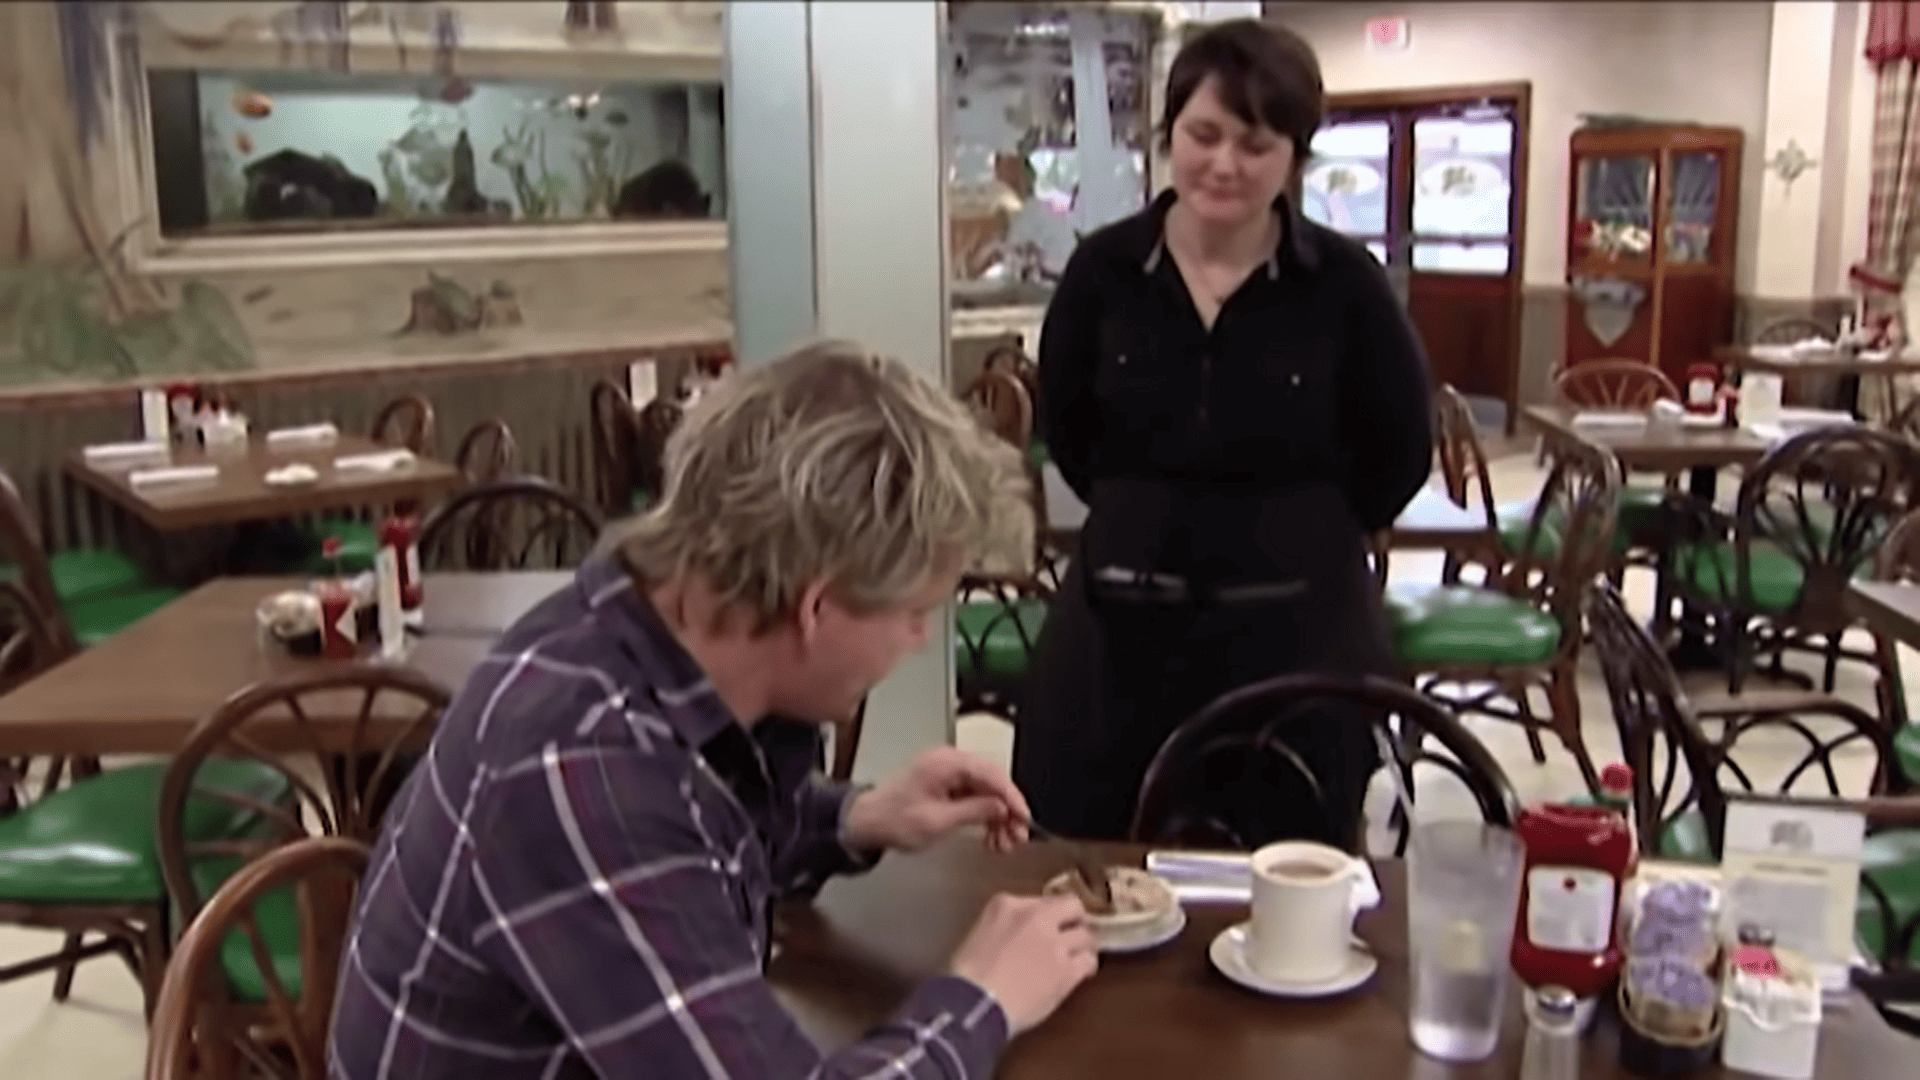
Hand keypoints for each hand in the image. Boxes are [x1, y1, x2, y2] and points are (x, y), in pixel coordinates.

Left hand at [842, 747, 1030, 852]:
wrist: (865, 823)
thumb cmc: (893, 821)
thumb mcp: (938, 821)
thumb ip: (974, 811)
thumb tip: (1002, 808)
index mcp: (946, 763)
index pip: (992, 775)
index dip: (1013, 799)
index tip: (1025, 820)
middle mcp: (949, 762)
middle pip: (992, 783)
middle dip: (1007, 812)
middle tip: (1017, 838)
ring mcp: (947, 773)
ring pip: (985, 792)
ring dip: (997, 818)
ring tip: (1004, 845)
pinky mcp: (945, 785)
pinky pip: (974, 797)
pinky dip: (984, 817)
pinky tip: (991, 838)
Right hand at [950, 893, 1097, 1035]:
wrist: (975, 1003)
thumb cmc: (967, 977)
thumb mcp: (978, 935)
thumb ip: (1003, 927)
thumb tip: (1017, 939)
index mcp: (1007, 905)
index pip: (1041, 900)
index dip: (1048, 915)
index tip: (1048, 925)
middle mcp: (1036, 917)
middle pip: (1072, 905)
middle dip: (1075, 918)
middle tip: (1072, 932)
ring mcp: (1054, 942)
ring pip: (1086, 935)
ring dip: (1083, 945)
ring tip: (1079, 955)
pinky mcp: (1067, 969)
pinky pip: (1088, 961)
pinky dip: (1087, 966)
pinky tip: (1082, 973)